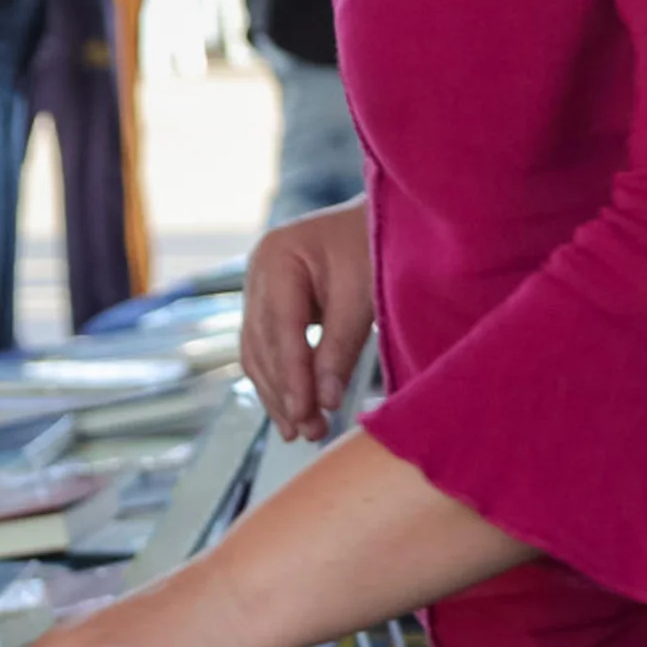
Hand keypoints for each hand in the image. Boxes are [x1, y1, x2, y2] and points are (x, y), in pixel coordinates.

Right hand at [242, 197, 375, 441]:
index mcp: (275, 257)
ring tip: (302, 430)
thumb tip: (325, 402)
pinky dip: (280, 378)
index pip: (280, 328)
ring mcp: (259, 286)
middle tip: (309, 432)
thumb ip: (341, 347)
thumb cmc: (377, 245)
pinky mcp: (272, 302)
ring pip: (258, 351)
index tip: (308, 413)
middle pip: (262, 344)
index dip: (292, 375)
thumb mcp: (363, 294)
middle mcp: (257, 271)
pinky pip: (268, 347)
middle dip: (284, 391)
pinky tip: (294, 407)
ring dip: (278, 392)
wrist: (389, 215)